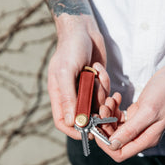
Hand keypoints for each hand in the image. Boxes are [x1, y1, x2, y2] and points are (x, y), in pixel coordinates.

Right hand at [48, 16, 108, 138]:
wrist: (83, 31)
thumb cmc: (70, 49)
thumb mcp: (66, 71)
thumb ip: (68, 97)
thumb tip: (70, 122)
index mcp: (59, 95)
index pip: (63, 122)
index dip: (74, 131)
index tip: (88, 133)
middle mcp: (72, 96)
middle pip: (84, 116)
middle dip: (95, 109)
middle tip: (101, 99)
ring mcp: (85, 91)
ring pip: (97, 105)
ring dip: (101, 92)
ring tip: (96, 72)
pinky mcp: (96, 85)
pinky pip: (105, 93)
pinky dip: (105, 82)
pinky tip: (99, 69)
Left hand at [96, 65, 164, 161]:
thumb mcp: (148, 112)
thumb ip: (130, 130)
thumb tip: (113, 145)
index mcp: (146, 139)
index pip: (120, 153)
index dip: (105, 144)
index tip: (97, 127)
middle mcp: (141, 135)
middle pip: (114, 140)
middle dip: (104, 126)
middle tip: (101, 109)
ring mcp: (138, 125)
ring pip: (114, 127)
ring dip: (107, 115)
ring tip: (109, 101)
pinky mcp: (136, 115)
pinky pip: (118, 117)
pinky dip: (113, 109)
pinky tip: (115, 98)